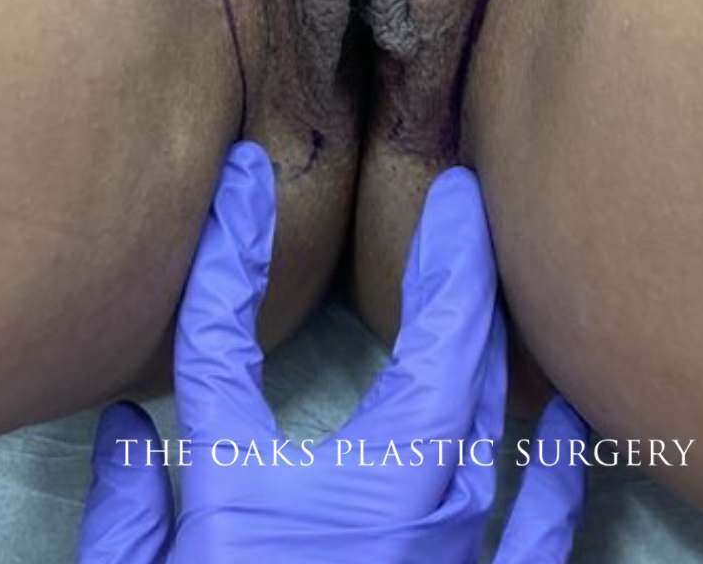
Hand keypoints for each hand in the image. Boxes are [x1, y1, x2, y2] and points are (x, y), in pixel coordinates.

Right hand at [77, 142, 590, 562]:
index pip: (228, 347)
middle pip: (432, 353)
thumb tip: (127, 430)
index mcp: (269, 497)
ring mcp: (447, 557)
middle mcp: (381, 509)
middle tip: (460, 190)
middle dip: (451, 260)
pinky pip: (543, 531)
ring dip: (498, 343)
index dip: (224, 256)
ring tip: (501, 275)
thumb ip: (128, 511)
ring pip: (494, 420)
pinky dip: (563, 472)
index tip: (240, 178)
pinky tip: (575, 419)